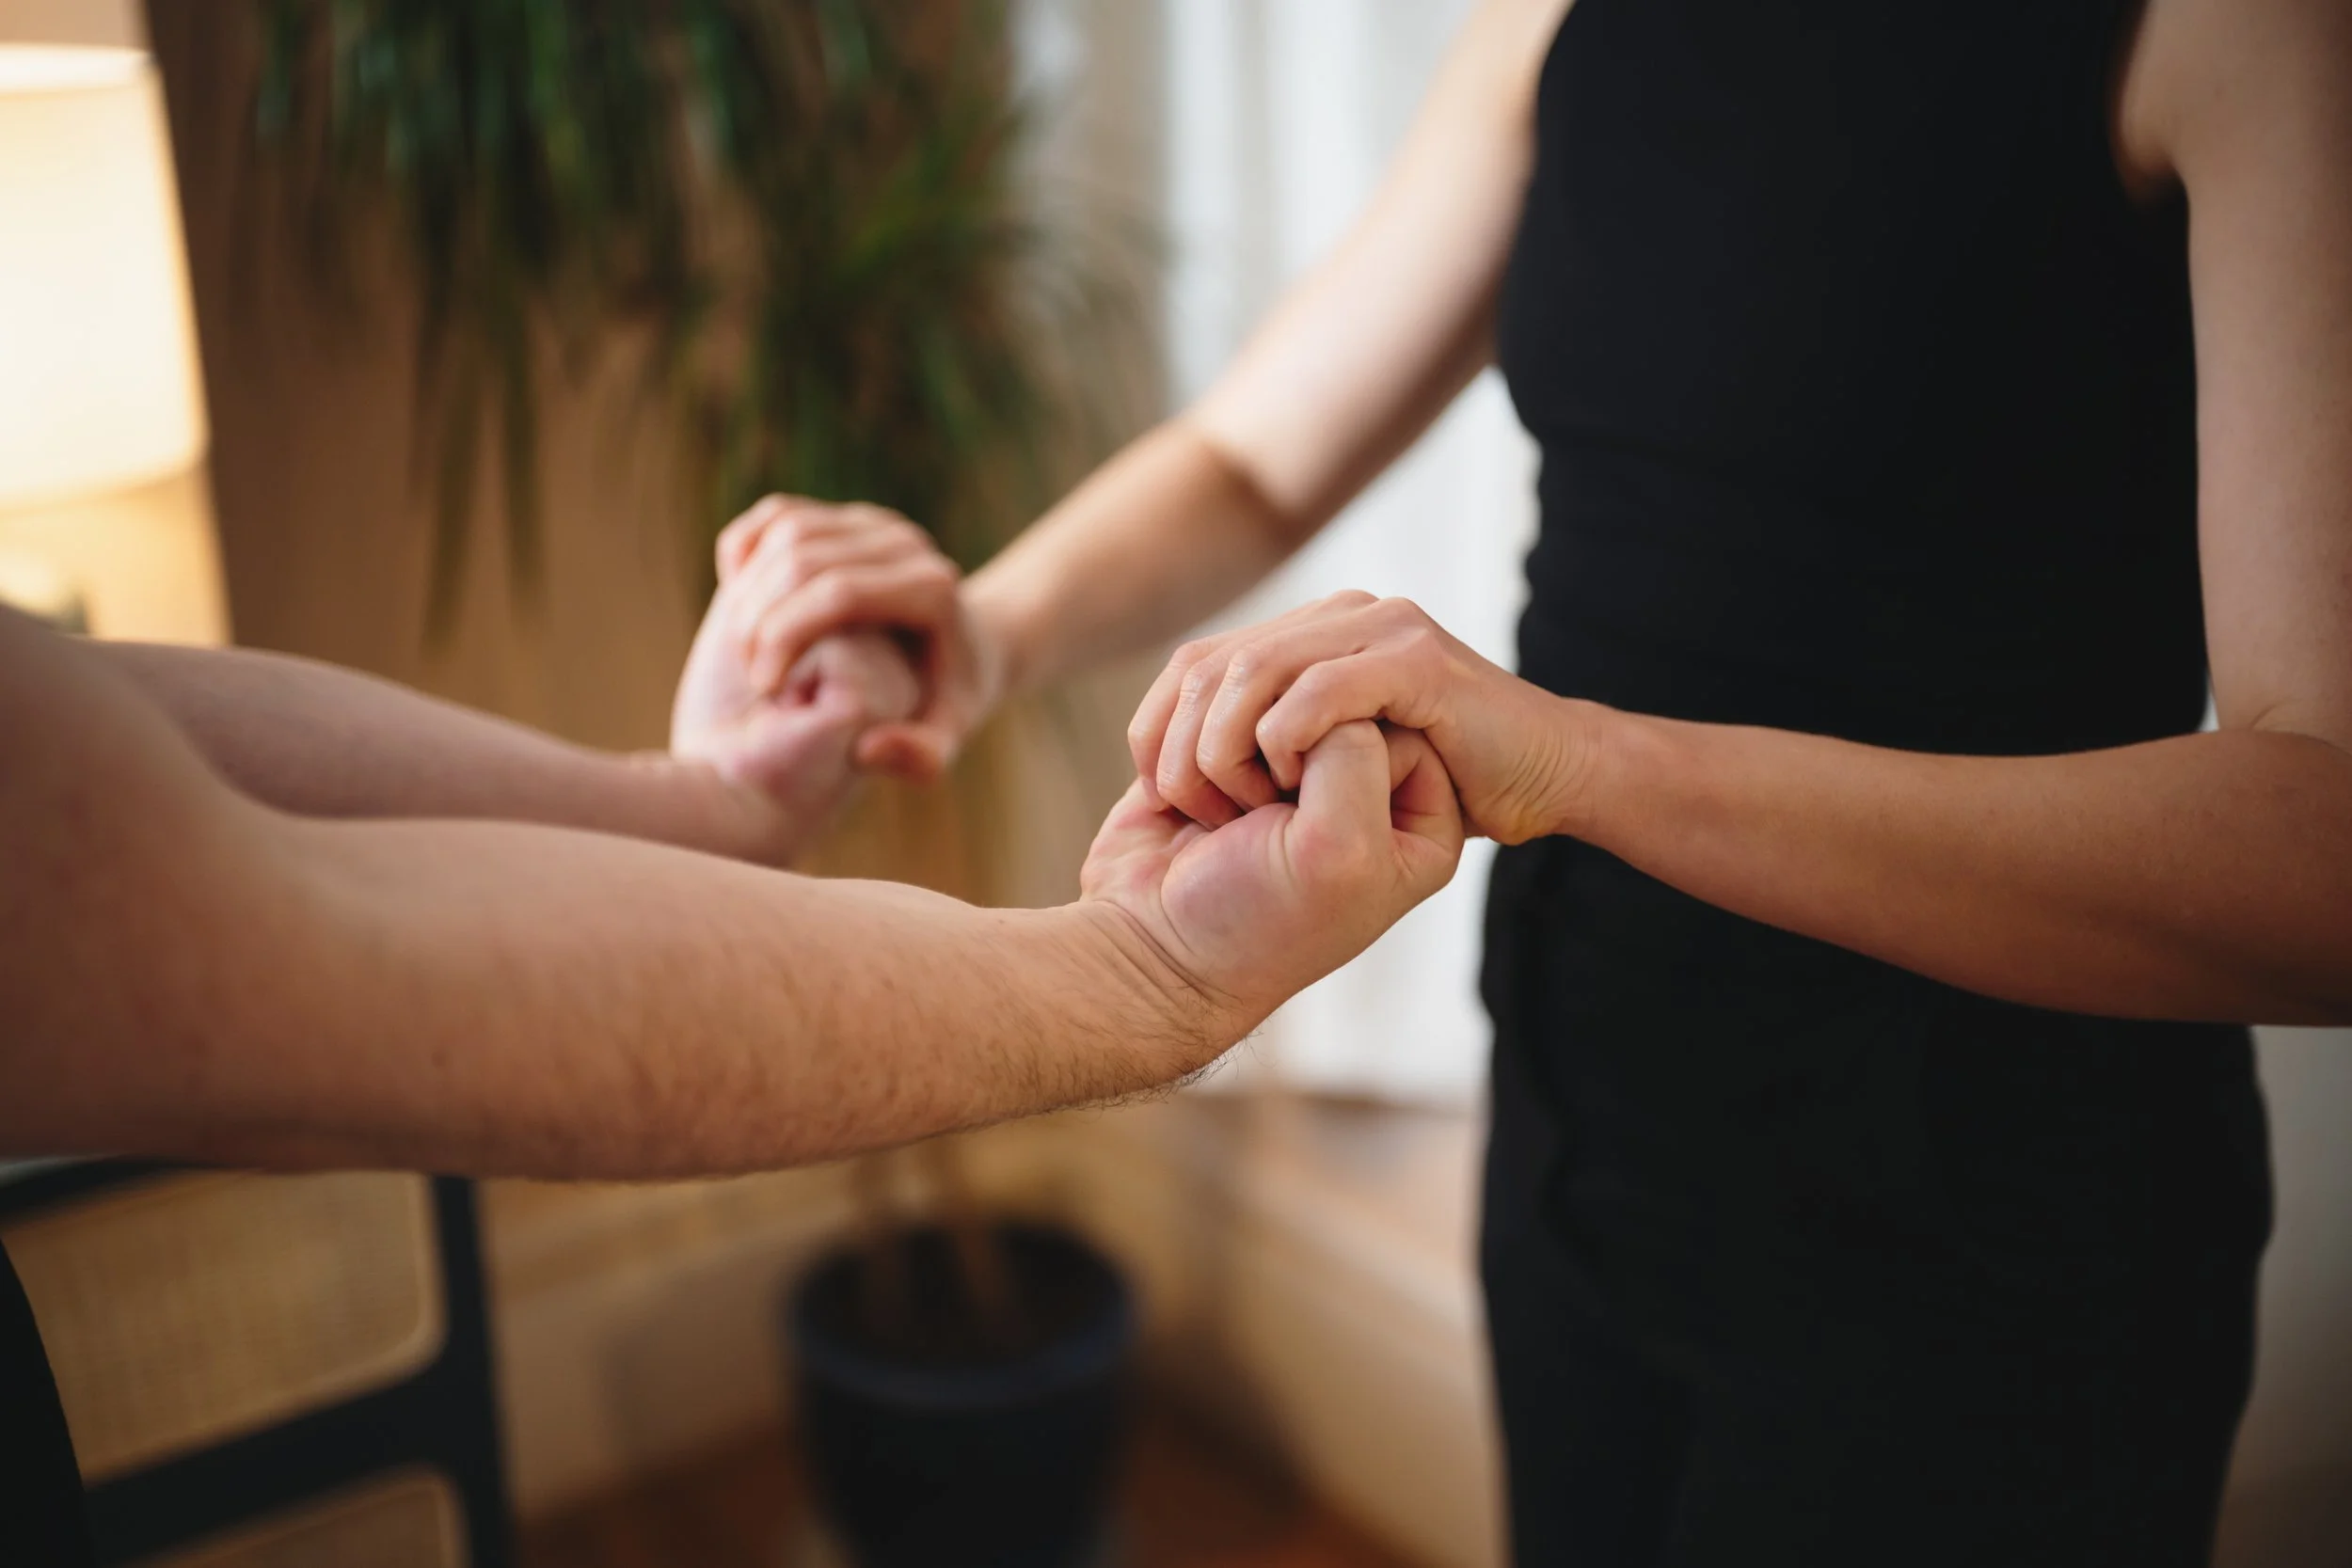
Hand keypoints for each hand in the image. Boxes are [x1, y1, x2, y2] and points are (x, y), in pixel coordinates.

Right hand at [716, 496, 1005, 783]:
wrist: (964, 645)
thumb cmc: (945, 699)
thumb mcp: (945, 738)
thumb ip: (919, 759)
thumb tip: (867, 748)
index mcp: (931, 590)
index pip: (839, 593)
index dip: (786, 636)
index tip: (765, 689)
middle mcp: (905, 544)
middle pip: (805, 557)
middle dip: (760, 615)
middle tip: (747, 672)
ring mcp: (874, 523)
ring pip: (787, 531)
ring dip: (749, 587)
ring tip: (743, 646)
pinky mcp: (843, 518)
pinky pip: (776, 516)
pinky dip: (744, 550)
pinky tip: (739, 602)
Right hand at [1081, 720, 1464, 1033]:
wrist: (1148, 951)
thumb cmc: (1250, 924)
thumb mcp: (1337, 850)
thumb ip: (1356, 756)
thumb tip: (1315, 692)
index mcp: (1416, 821)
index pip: (1402, 725)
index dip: (1345, 755)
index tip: (1315, 822)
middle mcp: (1358, 789)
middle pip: (1327, 699)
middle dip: (1278, 749)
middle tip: (1264, 818)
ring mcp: (1288, 768)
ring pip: (1261, 694)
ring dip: (1224, 754)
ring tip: (1227, 823)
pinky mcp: (1223, 751)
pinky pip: (1208, 702)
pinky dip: (1186, 749)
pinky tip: (1188, 807)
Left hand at [1131, 592, 1599, 844]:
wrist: (1547, 774)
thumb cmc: (1442, 782)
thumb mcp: (1334, 760)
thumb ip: (1271, 743)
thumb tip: (1181, 771)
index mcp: (1309, 632)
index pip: (1193, 662)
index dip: (1157, 730)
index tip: (1156, 800)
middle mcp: (1338, 615)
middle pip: (1210, 665)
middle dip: (1185, 747)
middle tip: (1191, 812)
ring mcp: (1379, 629)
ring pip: (1254, 671)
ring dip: (1227, 748)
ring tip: (1235, 807)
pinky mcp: (1417, 661)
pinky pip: (1322, 691)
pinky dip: (1289, 742)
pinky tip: (1292, 788)